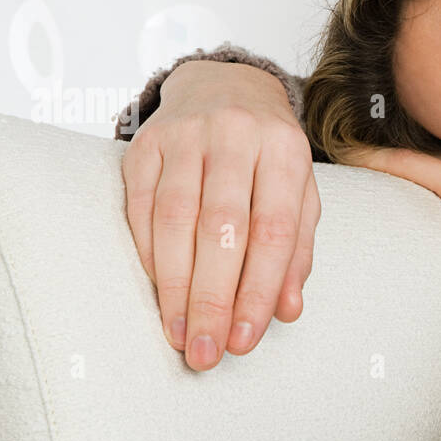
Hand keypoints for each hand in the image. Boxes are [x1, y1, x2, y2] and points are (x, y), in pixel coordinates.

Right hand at [120, 60, 318, 370]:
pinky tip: (158, 294)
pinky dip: (148, 255)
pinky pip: (141, 206)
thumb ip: (297, 251)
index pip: (273, 231)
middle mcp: (236, 136)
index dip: (257, 291)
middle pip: (221, 227)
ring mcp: (186, 135)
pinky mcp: (145, 142)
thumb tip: (286, 310)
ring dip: (175, 286)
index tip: (245, 340)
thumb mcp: (300, 194)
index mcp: (285, 150)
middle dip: (212, 298)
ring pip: (174, 218)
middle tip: (206, 352)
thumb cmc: (269, 157)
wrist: (226, 87)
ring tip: (179, 335)